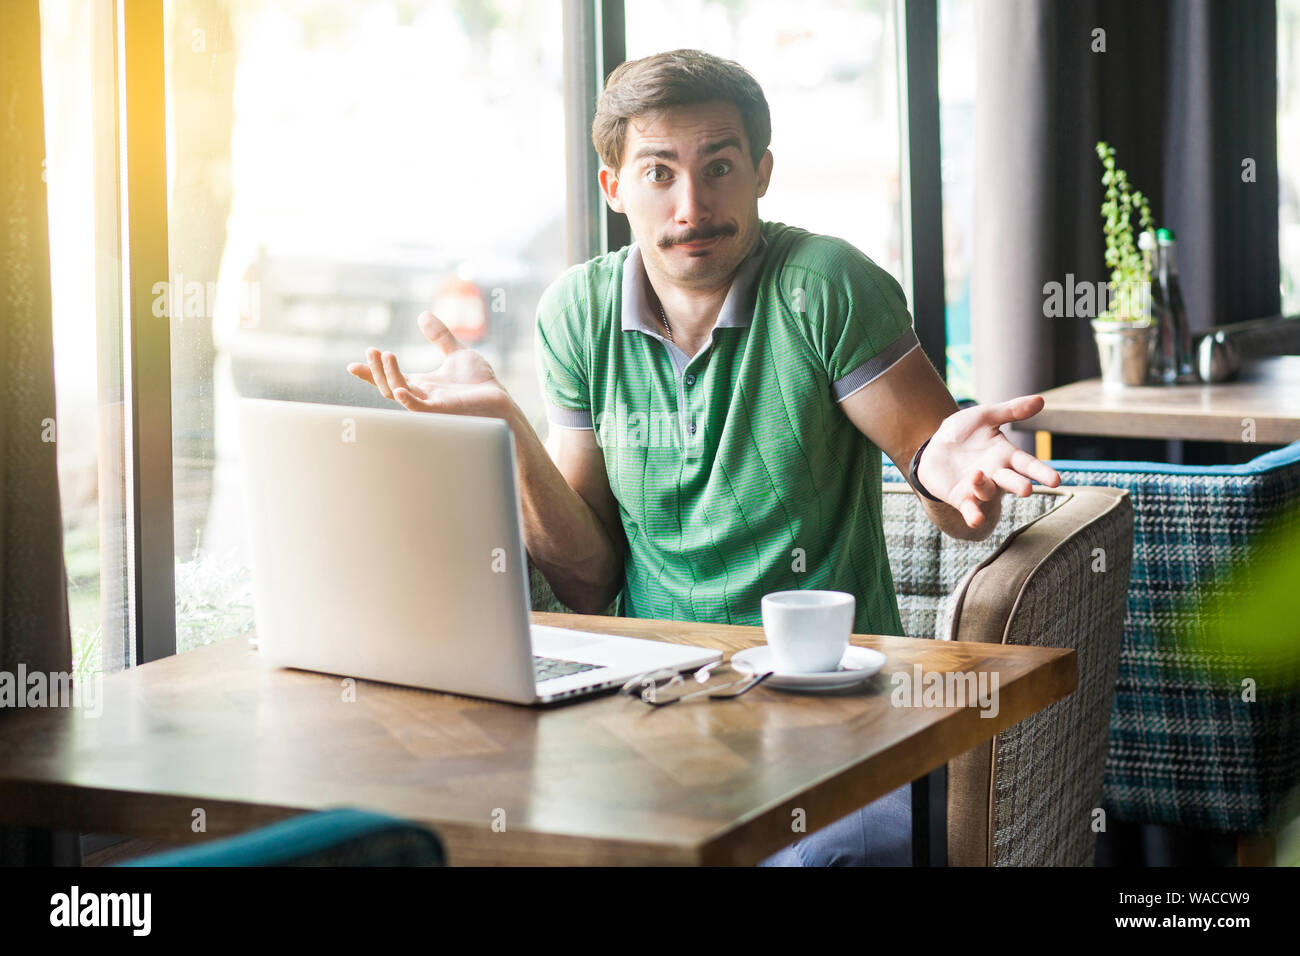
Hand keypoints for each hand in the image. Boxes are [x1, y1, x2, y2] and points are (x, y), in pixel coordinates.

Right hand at [346, 311, 510, 417]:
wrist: (501, 402)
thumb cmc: (481, 384)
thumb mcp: (457, 353)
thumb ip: (440, 337)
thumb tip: (422, 315)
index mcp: (421, 386)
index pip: (390, 378)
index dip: (371, 372)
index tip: (353, 364)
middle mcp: (421, 397)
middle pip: (387, 386)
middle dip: (375, 371)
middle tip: (370, 352)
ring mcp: (430, 406)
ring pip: (398, 394)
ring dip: (388, 376)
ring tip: (385, 354)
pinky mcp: (443, 411)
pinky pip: (419, 408)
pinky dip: (407, 399)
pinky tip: (399, 388)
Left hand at [916, 395, 1060, 528]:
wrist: (935, 446)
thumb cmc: (965, 431)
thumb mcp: (985, 416)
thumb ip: (1011, 411)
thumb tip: (1041, 400)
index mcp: (1005, 455)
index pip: (1027, 464)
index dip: (1041, 472)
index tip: (1056, 480)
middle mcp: (996, 474)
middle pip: (1011, 481)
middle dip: (1018, 485)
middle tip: (1026, 489)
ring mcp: (978, 487)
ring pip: (987, 491)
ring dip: (984, 488)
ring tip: (977, 476)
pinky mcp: (961, 497)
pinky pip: (969, 508)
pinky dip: (972, 514)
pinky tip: (974, 519)